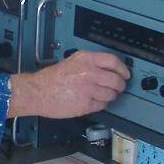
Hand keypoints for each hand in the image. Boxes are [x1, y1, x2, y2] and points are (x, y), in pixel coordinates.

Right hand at [5, 51, 129, 118]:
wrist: (37, 92)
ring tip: (104, 95)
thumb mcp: (72, 62)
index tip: (125, 74)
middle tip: (119, 87)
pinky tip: (94, 101)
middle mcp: (89, 72)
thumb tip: (109, 69)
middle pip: (116, 79)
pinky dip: (101, 104)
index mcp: (86, 59)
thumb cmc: (51, 79)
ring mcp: (88, 89)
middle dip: (120, 85)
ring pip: (111, 94)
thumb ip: (90, 64)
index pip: (113, 61)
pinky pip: (102, 105)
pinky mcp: (86, 104)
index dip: (123, 69)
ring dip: (111, 96)